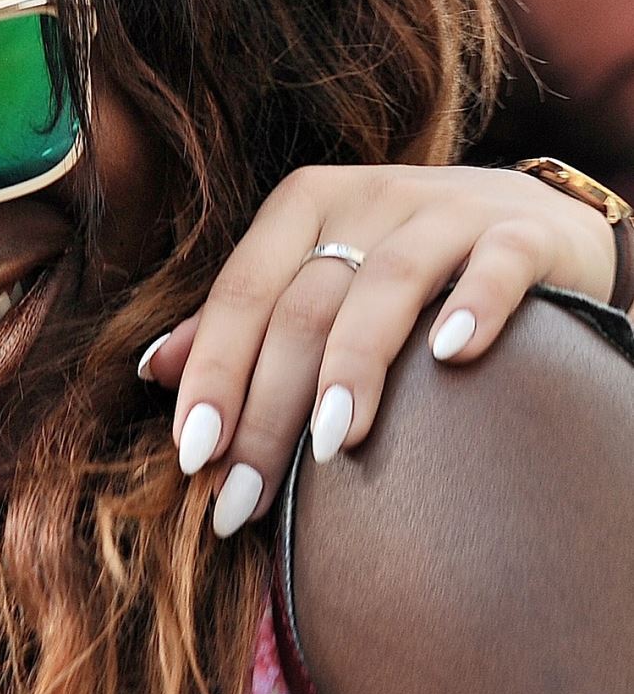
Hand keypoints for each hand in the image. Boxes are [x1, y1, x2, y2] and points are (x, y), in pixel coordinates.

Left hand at [140, 163, 616, 533]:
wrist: (541, 222)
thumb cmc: (409, 267)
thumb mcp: (319, 275)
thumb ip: (242, 320)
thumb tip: (153, 369)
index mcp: (303, 207)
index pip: (241, 294)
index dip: (212, 374)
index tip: (192, 457)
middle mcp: (370, 198)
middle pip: (302, 307)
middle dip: (267, 409)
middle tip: (245, 495)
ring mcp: (450, 210)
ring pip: (387, 284)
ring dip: (353, 365)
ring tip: (330, 444)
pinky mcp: (524, 233)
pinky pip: (496, 265)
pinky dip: (473, 307)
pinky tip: (451, 358)